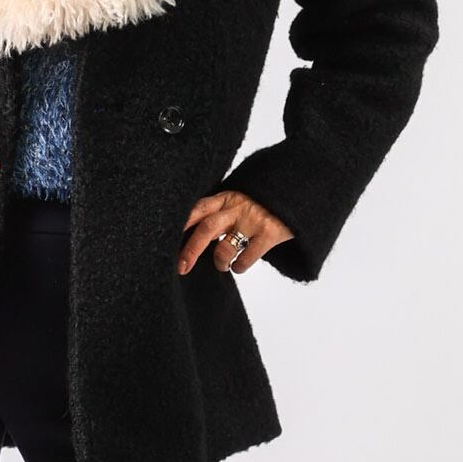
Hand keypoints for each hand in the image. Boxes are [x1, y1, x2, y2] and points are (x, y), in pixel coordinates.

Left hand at [177, 189, 293, 273]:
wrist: (298, 194)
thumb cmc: (261, 203)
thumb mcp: (238, 199)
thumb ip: (218, 212)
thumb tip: (189, 236)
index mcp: (225, 198)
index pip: (197, 209)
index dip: (180, 224)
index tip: (164, 240)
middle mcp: (237, 207)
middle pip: (206, 229)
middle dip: (190, 251)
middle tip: (181, 268)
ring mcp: (253, 220)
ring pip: (224, 247)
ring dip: (219, 262)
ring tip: (222, 264)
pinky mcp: (270, 233)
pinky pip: (246, 258)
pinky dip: (239, 266)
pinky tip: (239, 265)